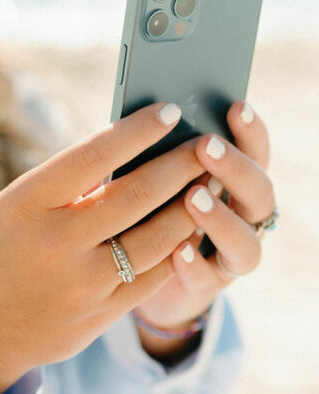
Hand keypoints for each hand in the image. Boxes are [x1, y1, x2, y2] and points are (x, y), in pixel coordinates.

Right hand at [0, 102, 201, 393]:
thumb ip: (67, 182)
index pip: (92, 156)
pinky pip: (154, 277)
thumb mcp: (16, 205)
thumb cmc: (2, 248)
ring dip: (190, 207)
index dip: (137, 132)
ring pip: (156, 239)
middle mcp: (56, 241)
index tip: (170, 110)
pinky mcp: (100, 314)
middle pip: (136, 195)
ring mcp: (81, 282)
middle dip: (180, 166)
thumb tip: (131, 147)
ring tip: (212, 183)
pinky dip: (178, 249)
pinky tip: (193, 228)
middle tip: (209, 143)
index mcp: (28, 203)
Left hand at [133, 101, 274, 344]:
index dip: (251, 131)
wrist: (135, 270)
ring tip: (192, 197)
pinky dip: (194, 264)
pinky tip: (177, 249)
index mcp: (233, 181)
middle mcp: (242, 217)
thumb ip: (160, 153)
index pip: (255, 151)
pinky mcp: (205, 287)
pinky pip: (208, 279)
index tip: (237, 106)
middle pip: (259, 193)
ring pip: (245, 242)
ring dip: (220, 217)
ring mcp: (227, 255)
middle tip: (206, 146)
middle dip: (235, 168)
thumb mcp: (151, 174)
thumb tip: (147, 113)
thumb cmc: (145, 205)